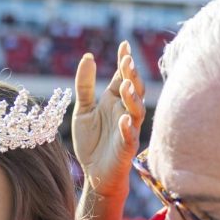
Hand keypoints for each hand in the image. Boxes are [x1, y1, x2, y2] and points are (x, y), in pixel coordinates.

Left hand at [72, 41, 145, 199]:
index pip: (123, 77)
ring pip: (136, 111)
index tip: (124, 45)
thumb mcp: (83, 111)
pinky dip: (128, 128)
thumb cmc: (91, 143)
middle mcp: (124, 112)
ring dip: (133, 99)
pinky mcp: (126, 148)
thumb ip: (85, 86)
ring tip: (126, 87)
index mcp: (114, 101)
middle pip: (133, 90)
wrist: (93, 174)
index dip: (124, 61)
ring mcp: (128, 129)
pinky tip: (124, 120)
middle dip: (132, 75)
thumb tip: (89, 57)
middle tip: (127, 61)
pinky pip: (130, 137)